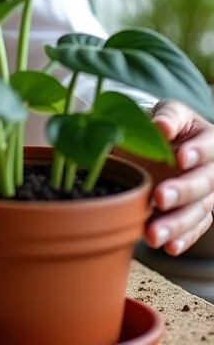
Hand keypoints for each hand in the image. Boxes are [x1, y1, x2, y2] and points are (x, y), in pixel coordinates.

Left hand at [144, 100, 213, 254]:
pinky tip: (169, 247)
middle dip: (183, 191)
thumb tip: (162, 127)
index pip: (209, 147)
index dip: (196, 152)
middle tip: (160, 198)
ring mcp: (207, 194)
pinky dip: (182, 238)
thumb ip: (167, 117)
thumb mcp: (167, 112)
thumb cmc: (166, 123)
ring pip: (199, 211)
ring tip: (153, 234)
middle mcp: (213, 170)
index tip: (179, 158)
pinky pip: (195, 228)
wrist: (162, 141)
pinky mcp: (198, 212)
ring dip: (177, 224)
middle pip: (205, 183)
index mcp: (209, 140)